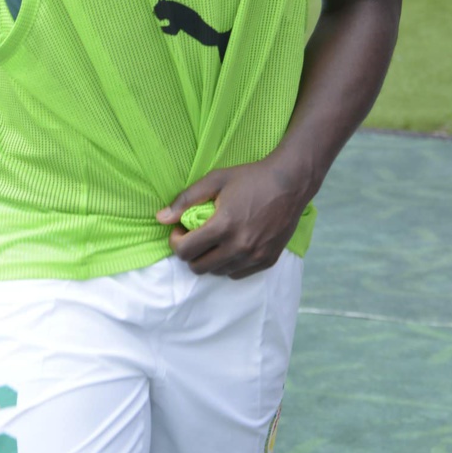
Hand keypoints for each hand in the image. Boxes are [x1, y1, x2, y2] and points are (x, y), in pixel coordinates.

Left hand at [156, 159, 309, 279]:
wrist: (290, 183)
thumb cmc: (251, 178)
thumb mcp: (216, 180)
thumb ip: (186, 199)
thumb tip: (161, 218)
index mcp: (224, 226)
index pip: (185, 251)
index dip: (176, 241)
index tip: (180, 230)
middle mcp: (239, 246)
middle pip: (198, 267)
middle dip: (190, 253)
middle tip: (195, 237)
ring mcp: (254, 256)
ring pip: (217, 273)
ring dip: (209, 259)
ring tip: (214, 240)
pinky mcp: (267, 261)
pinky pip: (237, 274)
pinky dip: (228, 264)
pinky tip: (231, 245)